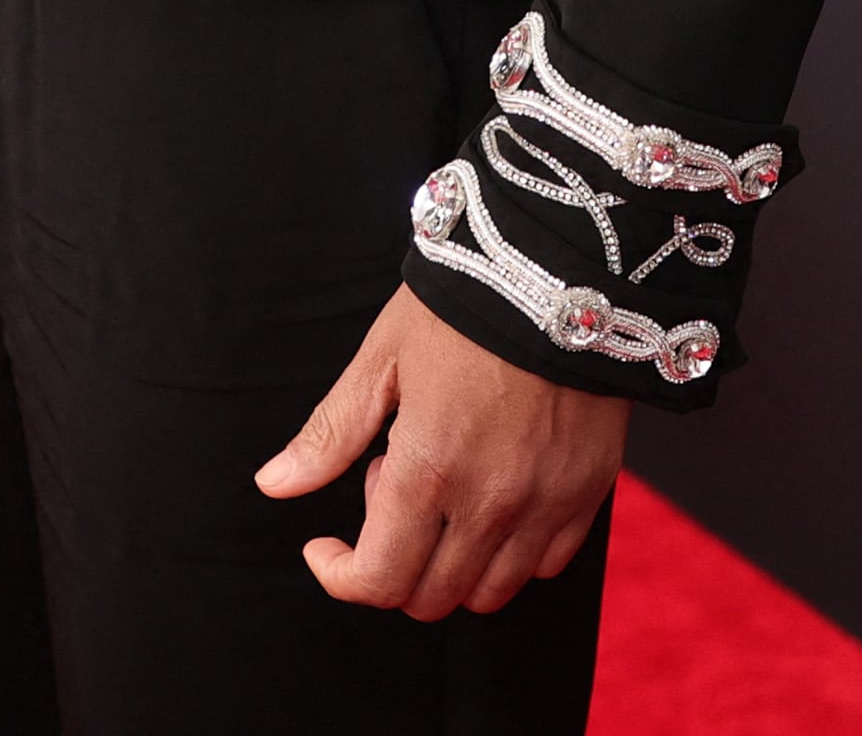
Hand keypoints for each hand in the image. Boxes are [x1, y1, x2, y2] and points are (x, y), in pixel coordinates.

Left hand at [257, 287, 630, 618]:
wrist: (561, 265)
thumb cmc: (463, 305)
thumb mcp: (383, 358)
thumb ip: (331, 434)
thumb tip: (274, 485)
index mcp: (429, 469)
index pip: (378, 580)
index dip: (339, 576)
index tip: (325, 547)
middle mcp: (491, 502)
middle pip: (430, 597)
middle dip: (393, 564)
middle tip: (393, 485)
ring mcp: (546, 502)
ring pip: (489, 592)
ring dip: (451, 564)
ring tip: (447, 485)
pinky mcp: (588, 491)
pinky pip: (545, 564)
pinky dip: (511, 552)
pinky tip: (495, 494)